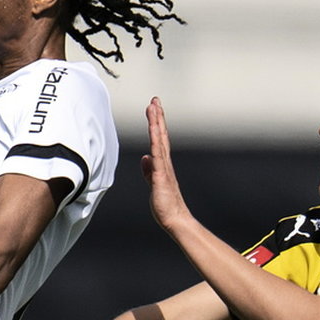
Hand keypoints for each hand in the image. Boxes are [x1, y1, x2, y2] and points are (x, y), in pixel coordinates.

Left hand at [141, 97, 192, 232]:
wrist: (175, 219)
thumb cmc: (165, 205)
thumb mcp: (153, 184)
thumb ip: (149, 171)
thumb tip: (145, 158)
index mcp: (162, 165)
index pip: (159, 140)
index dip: (156, 124)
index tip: (154, 108)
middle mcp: (165, 163)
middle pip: (161, 135)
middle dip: (157, 117)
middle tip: (155, 100)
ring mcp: (164, 168)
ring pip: (159, 141)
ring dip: (157, 124)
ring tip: (154, 107)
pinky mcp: (161, 177)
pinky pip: (158, 156)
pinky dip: (156, 142)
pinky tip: (154, 131)